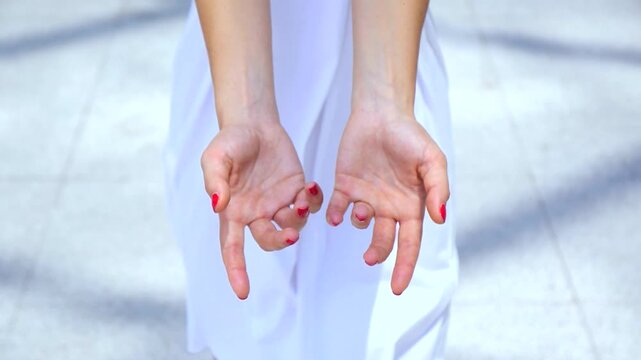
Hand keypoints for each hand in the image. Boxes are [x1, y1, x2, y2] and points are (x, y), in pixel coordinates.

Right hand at [201, 120, 323, 299]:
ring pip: (293, 225)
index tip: (243, 292)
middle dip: (280, 241)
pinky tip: (313, 187)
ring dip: (300, 218)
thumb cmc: (229, 142)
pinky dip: (314, 201)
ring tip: (303, 198)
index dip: (236, 271)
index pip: (232, 248)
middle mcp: (256, 213)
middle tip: (290, 234)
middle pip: (269, 240)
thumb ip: (215, 182)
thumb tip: (218, 206)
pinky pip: (310, 205)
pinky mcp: (296, 189)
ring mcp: (278, 203)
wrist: (253, 123)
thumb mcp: (215, 158)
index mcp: (233, 212)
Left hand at [327, 109, 449, 294]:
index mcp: (411, 205)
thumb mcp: (432, 161)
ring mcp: (366, 197)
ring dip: (360, 222)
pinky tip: (335, 213)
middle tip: (369, 258)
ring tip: (363, 208)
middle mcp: (388, 206)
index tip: (397, 289)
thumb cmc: (410, 136)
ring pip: (360, 224)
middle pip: (383, 241)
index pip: (410, 244)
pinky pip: (336, 208)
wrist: (381, 113)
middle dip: (377, 253)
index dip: (405, 267)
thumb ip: (437, 189)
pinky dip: (333, 214)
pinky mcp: (345, 185)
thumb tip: (440, 219)